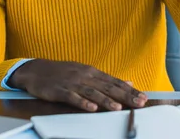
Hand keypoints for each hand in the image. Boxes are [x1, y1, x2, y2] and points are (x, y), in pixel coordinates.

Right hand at [7, 59, 147, 111]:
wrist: (36, 70)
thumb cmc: (62, 73)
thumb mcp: (85, 73)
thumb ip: (106, 79)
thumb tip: (128, 82)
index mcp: (92, 72)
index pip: (115, 82)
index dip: (130, 90)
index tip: (144, 97)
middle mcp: (85, 76)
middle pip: (108, 87)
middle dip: (125, 96)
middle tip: (139, 103)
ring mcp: (72, 83)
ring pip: (92, 92)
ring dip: (106, 100)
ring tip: (118, 108)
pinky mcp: (60, 90)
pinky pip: (73, 97)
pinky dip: (83, 102)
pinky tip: (91, 108)